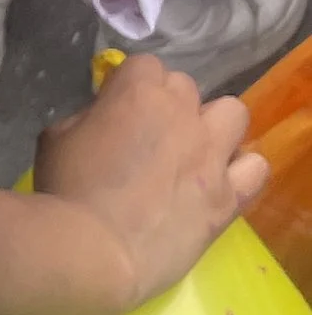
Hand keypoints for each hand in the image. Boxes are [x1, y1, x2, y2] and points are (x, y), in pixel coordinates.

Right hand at [32, 52, 267, 312]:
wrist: (93, 250)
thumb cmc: (65, 190)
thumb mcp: (57, 136)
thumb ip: (90, 117)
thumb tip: (107, 119)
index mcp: (138, 92)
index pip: (146, 65)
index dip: (130, 85)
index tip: (117, 109)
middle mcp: (182, 113)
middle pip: (186, 87)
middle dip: (168, 104)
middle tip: (148, 136)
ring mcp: (211, 154)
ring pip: (233, 113)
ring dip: (213, 126)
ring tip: (194, 152)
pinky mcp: (228, 195)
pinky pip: (256, 168)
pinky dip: (241, 170)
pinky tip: (218, 183)